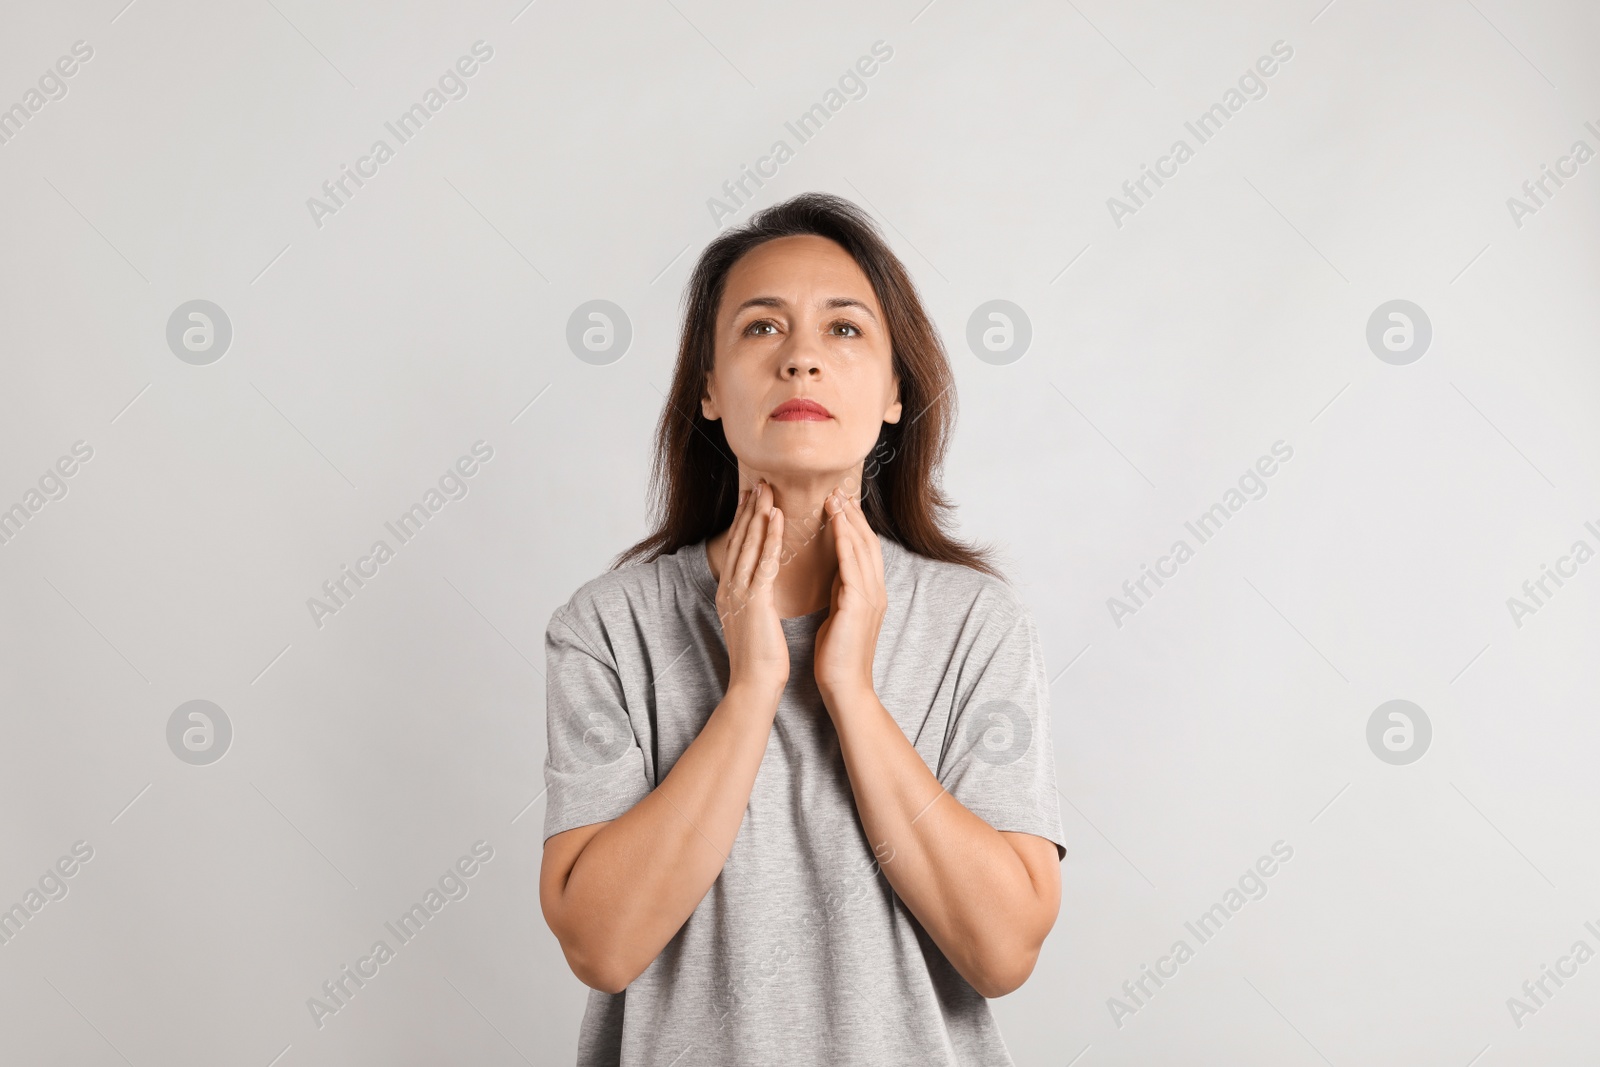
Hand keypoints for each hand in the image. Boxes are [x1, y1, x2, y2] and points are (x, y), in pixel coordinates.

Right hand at [713, 480, 788, 701]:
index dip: (744, 521)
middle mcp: (729, 588)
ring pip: (748, 544)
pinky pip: (762, 561)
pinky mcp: (754, 600)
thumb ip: (754, 601)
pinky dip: (768, 536)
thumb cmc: (760, 659)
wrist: (755, 685)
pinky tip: (776, 516)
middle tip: (758, 482)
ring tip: (766, 488)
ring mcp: (739, 593)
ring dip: (757, 513)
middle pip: (738, 539)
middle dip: (748, 509)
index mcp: (729, 593)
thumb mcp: (754, 622)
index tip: (752, 498)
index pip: (737, 549)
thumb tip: (761, 587)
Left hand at [814, 488, 886, 710]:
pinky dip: (846, 541)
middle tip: (839, 488)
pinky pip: (852, 565)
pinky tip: (837, 524)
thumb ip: (842, 591)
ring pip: (862, 548)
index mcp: (870, 593)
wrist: (844, 687)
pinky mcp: (860, 605)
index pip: (864, 549)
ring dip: (849, 520)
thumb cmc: (837, 656)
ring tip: (836, 497)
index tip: (840, 501)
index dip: (853, 524)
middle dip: (853, 514)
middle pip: (867, 542)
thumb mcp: (839, 614)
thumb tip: (836, 571)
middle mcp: (876, 590)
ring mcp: (871, 597)